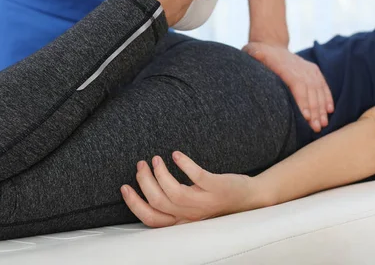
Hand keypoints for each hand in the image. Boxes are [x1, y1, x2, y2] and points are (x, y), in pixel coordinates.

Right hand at [121, 151, 263, 227]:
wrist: (249, 198)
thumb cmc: (217, 200)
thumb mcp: (192, 206)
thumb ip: (173, 200)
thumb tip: (148, 184)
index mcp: (183, 219)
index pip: (152, 219)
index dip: (135, 203)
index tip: (124, 186)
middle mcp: (192, 214)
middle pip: (158, 202)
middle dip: (144, 182)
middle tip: (141, 164)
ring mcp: (205, 201)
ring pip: (174, 192)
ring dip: (161, 173)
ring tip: (156, 158)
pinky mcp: (217, 187)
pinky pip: (197, 177)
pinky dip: (185, 165)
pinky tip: (176, 154)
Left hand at [243, 42, 333, 131]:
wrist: (272, 45)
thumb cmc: (259, 53)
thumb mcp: (253, 52)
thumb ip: (254, 55)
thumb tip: (254, 55)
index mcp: (286, 68)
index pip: (297, 85)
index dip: (302, 101)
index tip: (306, 117)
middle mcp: (301, 69)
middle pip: (310, 92)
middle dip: (314, 111)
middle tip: (316, 128)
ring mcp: (309, 69)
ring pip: (318, 90)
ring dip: (322, 108)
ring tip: (323, 124)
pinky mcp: (314, 70)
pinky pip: (323, 85)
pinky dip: (327, 97)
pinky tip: (329, 110)